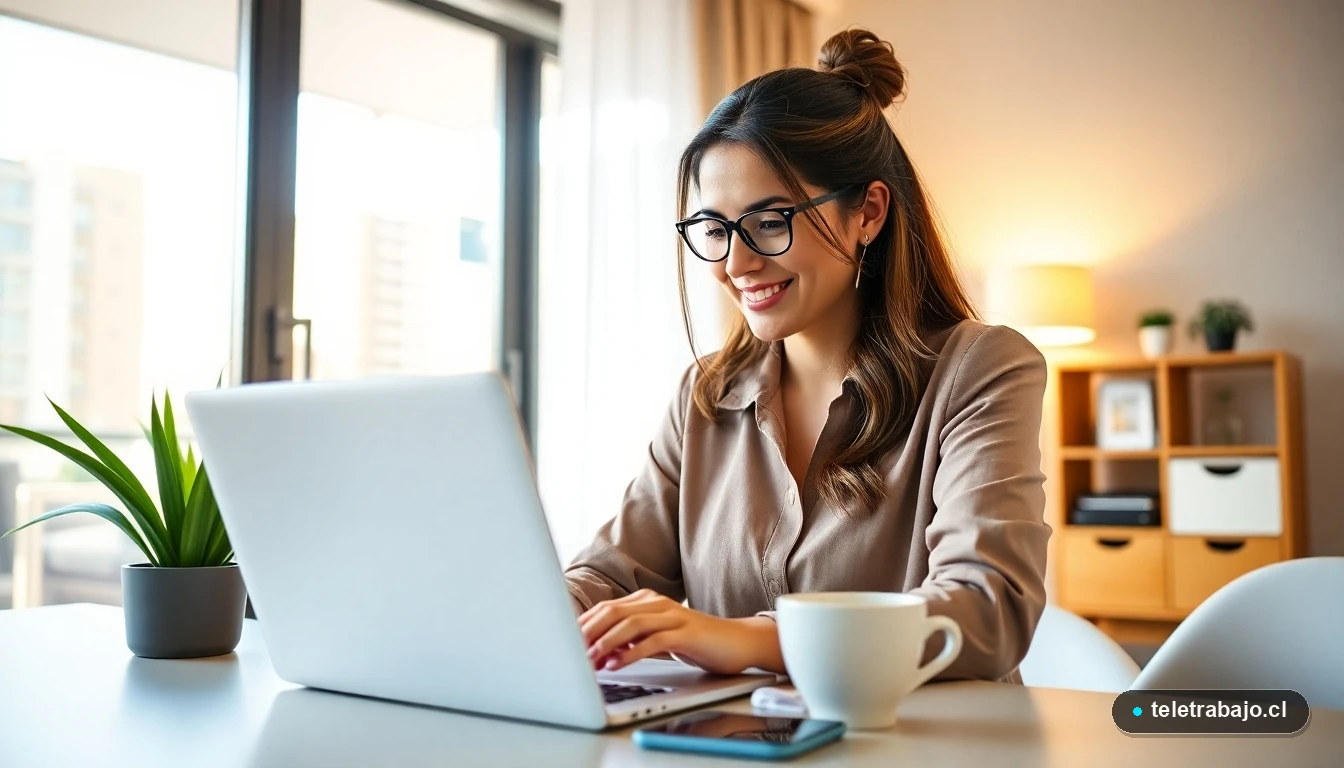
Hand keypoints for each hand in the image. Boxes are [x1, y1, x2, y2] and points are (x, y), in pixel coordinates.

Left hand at [578, 589, 782, 674]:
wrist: (737, 643)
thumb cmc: (695, 642)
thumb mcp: (657, 637)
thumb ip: (630, 639)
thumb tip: (596, 651)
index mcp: (646, 600)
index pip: (605, 608)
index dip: (583, 626)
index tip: (564, 644)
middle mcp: (657, 603)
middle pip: (613, 612)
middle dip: (588, 633)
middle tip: (570, 654)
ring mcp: (672, 616)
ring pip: (630, 624)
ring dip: (605, 643)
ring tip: (589, 660)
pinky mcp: (686, 633)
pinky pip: (653, 641)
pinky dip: (631, 653)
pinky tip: (617, 664)